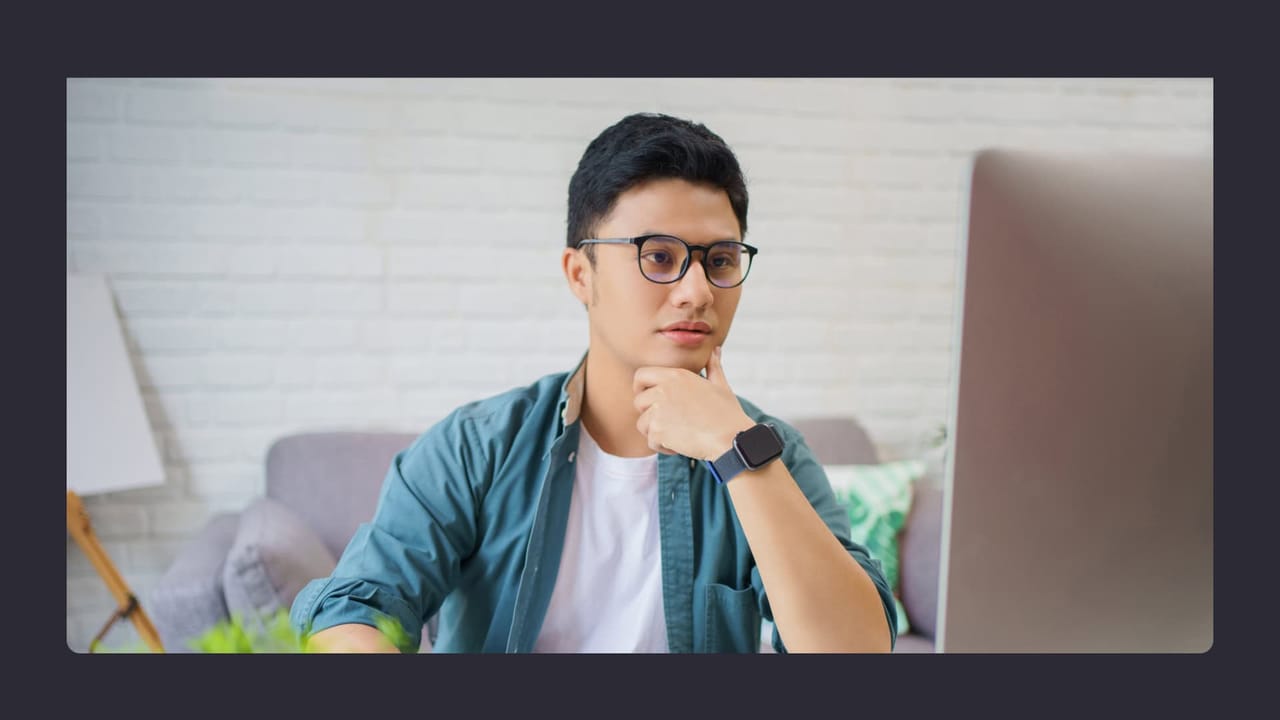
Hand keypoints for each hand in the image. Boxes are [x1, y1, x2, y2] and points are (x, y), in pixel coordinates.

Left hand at [633, 346, 755, 459]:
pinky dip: (663, 447)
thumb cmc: (727, 414)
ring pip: (642, 424)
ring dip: (657, 433)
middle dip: (649, 414)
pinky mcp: (658, 430)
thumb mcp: (720, 385)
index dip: (640, 388)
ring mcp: (659, 409)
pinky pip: (651, 441)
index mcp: (676, 376)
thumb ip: (713, 366)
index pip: (641, 375)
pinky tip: (681, 445)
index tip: (648, 398)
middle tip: (668, 422)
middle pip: (638, 402)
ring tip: (678, 434)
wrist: (731, 438)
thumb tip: (715, 351)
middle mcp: (664, 389)